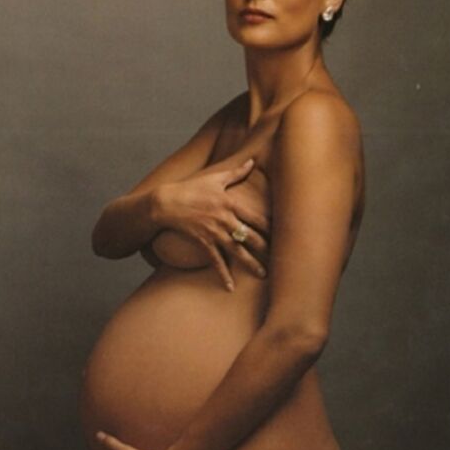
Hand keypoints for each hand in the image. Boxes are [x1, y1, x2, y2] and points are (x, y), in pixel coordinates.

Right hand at [156, 158, 269, 290]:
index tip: (283, 234)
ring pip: (237, 251)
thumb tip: (253, 161)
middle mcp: (225, 219)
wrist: (166, 202)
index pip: (256, 217)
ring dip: (251, 264)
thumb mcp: (215, 178)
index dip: (271, 227)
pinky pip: (215, 261)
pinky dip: (223, 275)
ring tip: (263, 275)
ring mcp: (214, 232)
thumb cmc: (191, 188)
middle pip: (251, 237)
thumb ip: (236, 172)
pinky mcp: (202, 242)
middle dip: (266, 249)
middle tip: (279, 259)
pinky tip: (230, 287)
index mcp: (230, 202)